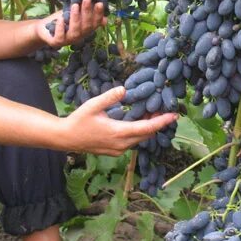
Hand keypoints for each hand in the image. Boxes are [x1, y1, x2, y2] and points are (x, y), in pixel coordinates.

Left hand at [38, 0, 106, 47]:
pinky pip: (60, 37)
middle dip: (87, 12)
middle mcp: (79, 36)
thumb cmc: (62, 18)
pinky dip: (61, 27)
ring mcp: (69, 40)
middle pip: (86, 26)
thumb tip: (101, 4)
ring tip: (75, 5)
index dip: (98, 14)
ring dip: (76, 18)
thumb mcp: (74, 12)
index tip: (99, 3)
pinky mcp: (57, 42)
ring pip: (75, 31)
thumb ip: (85, 10)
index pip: (95, 23)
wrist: (43, 27)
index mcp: (85, 30)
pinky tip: (61, 18)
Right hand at [63, 85, 177, 155]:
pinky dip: (139, 132)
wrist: (66, 139)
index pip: (147, 128)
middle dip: (157, 123)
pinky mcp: (115, 151)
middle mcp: (121, 144)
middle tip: (165, 109)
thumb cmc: (78, 120)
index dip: (162, 122)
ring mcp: (118, 150)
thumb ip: (109, 97)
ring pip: (140, 139)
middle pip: (146, 134)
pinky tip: (138, 121)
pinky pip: (132, 142)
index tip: (174, 115)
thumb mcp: (93, 105)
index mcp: (118, 133)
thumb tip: (125, 89)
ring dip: (148, 127)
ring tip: (152, 111)